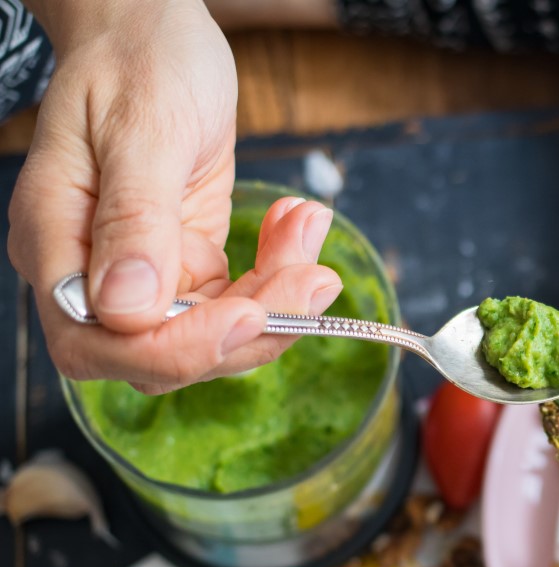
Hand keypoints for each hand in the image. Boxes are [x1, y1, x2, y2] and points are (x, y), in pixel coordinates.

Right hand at [8, 0, 340, 393]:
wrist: (152, 33)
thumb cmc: (138, 62)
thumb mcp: (143, 130)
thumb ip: (133, 220)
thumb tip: (126, 310)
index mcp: (57, 242)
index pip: (101, 342)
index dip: (177, 349)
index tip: (250, 315)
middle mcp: (91, 274)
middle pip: (162, 355)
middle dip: (247, 331)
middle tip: (314, 279)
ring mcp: (140, 274)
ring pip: (212, 336)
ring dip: (277, 301)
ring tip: (308, 231)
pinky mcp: (184, 267)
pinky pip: (237, 301)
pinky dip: (278, 276)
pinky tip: (297, 226)